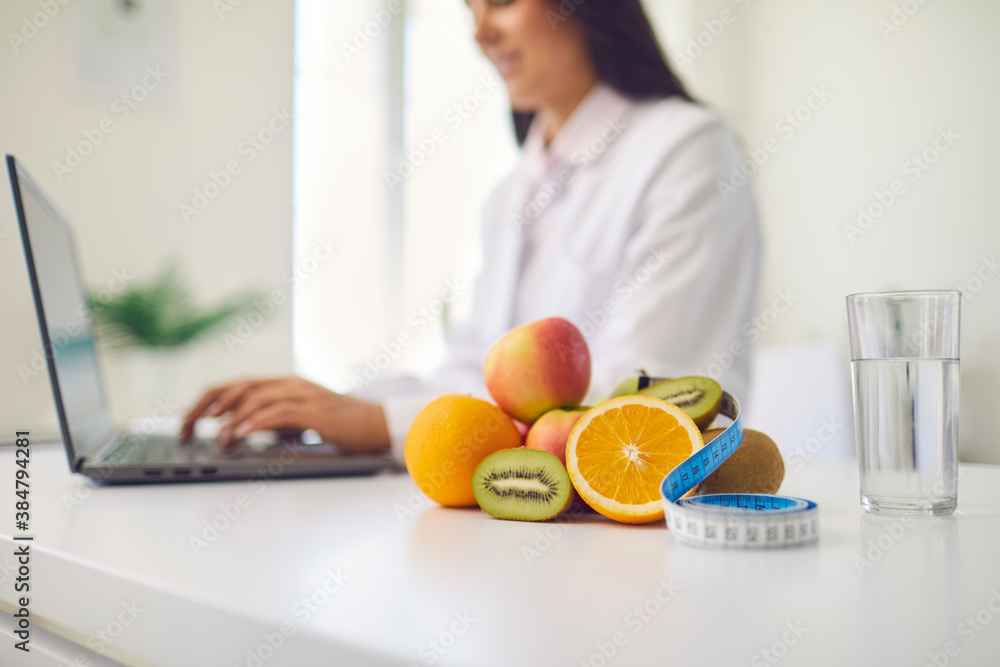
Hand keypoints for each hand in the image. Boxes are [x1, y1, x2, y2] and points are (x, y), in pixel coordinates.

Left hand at [180, 376, 389, 453]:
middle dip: (207, 407)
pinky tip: (242, 433)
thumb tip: (238, 431)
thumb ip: (272, 420)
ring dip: (232, 419)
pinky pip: (279, 412)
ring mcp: (303, 394)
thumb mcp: (298, 421)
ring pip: (256, 397)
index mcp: (283, 384)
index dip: (207, 401)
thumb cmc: (340, 426)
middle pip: (238, 386)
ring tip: (219, 439)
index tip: (188, 422)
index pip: (236, 385)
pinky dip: (256, 421)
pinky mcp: (315, 410)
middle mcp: (289, 384)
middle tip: (187, 428)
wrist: (377, 425)